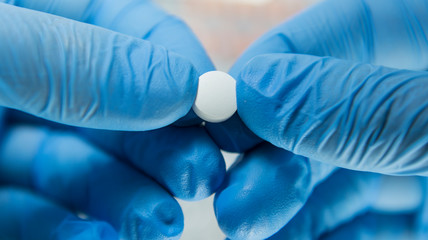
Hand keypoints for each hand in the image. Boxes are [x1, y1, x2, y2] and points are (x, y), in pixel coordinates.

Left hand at [0, 0, 224, 237]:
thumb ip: (79, 61)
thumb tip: (182, 85)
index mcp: (30, 20)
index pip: (124, 28)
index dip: (175, 64)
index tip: (213, 105)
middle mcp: (26, 80)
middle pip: (116, 110)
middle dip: (165, 146)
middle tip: (202, 176)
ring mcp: (6, 142)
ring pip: (84, 170)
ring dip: (132, 200)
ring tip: (162, 222)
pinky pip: (38, 218)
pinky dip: (72, 233)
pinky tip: (99, 238)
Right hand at [214, 0, 427, 238]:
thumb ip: (365, 107)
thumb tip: (255, 89)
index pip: (350, 28)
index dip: (277, 63)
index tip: (225, 110)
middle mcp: (421, 95)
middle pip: (333, 106)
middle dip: (274, 152)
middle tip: (233, 191)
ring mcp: (424, 150)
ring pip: (341, 167)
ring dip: (286, 200)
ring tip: (244, 225)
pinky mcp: (427, 208)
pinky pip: (367, 215)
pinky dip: (322, 229)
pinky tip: (286, 238)